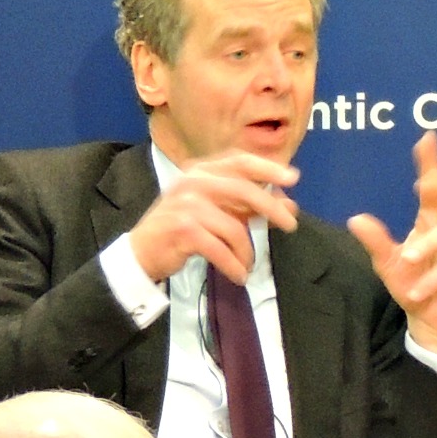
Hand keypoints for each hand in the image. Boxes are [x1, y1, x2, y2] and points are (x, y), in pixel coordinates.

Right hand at [125, 151, 300, 283]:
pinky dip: (234, 265)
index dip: (268, 168)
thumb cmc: (184, 229)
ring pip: (233, 227)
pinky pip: (219, 249)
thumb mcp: (218, 212)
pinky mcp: (181, 229)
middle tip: (291, 225)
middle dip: (271, 208)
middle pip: (243, 190)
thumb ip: (250, 206)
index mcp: (203, 171)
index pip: (240, 161)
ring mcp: (185, 204)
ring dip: (246, 252)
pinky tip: (239, 276)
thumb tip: (290, 205)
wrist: (143, 252)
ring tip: (247, 266)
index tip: (293, 179)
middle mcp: (193, 181)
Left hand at [348, 131, 436, 358]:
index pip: (432, 188)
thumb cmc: (412, 286)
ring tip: (405, 261)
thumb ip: (376, 241)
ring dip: (424, 246)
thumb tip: (355, 218)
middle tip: (427, 180)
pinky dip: (433, 278)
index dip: (430, 163)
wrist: (430, 320)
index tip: (426, 139)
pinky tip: (417, 292)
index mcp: (431, 221)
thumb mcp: (387, 264)